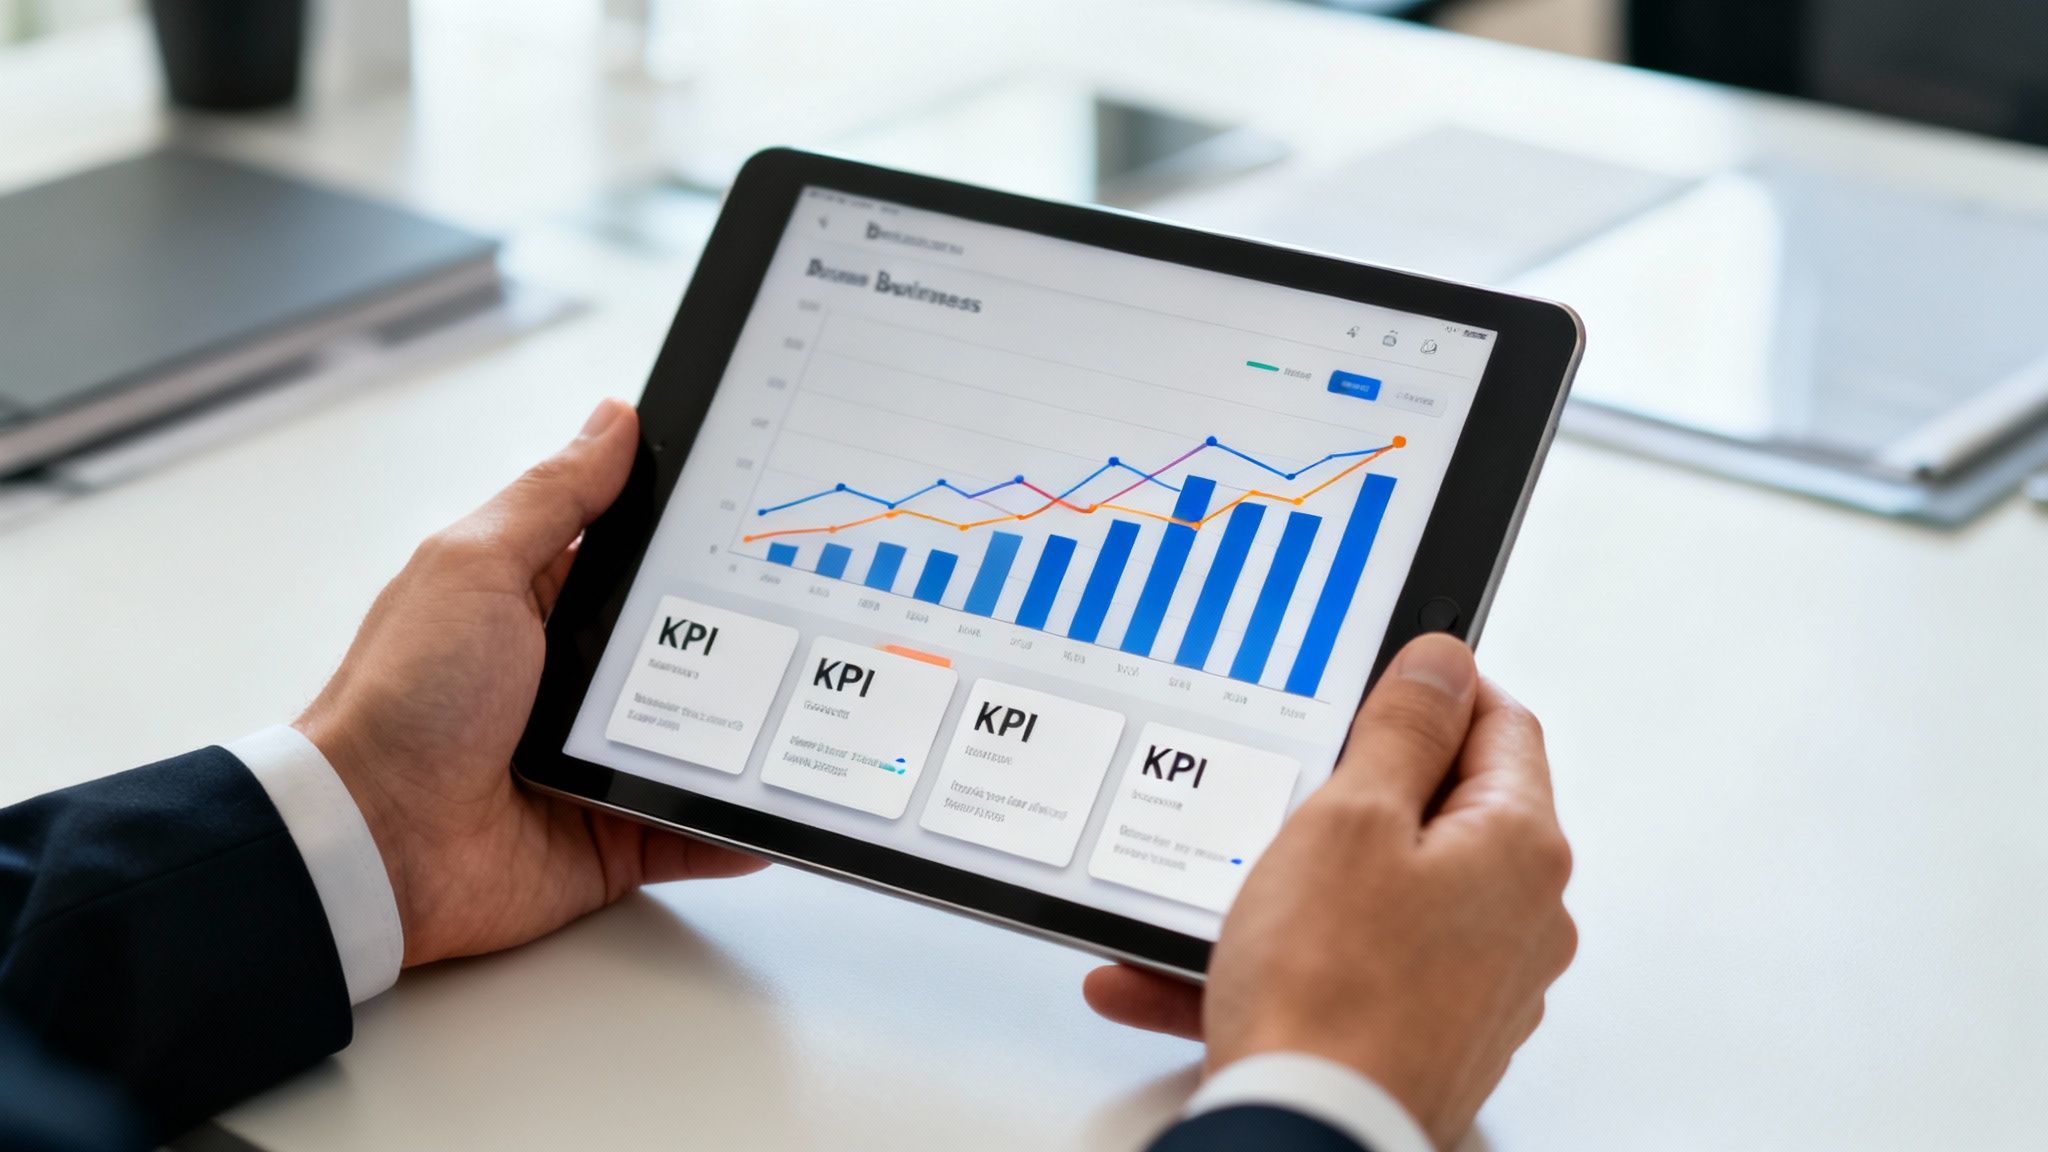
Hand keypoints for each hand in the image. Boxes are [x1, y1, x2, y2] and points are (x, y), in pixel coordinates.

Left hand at [294, 400, 766, 967]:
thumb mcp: (477, 567)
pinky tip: (787, 808)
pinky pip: (694, 829)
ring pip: (705, 738)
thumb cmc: (402, 700)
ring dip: (753, 732)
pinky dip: (739, 827)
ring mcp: (598, 759)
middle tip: (821, 613)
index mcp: (540, 606)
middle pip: (689, 650)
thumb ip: (554, 496)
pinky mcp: (613, 835)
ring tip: (819, 712)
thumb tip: (615, 421)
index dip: (699, 542)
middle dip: (747, 639)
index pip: (639, 561)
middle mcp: (573, 681)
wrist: (370, 846)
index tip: (771, 518)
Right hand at [1083, 634, 1574, 1149]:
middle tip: (1286, 794)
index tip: (1372, 689)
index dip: (1431, 693)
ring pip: (1381, 897)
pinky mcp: (1426, 1038)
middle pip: (1440, 812)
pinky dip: (1282, 959)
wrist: (1308, 1137)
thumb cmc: (1328, 991)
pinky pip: (1351, 971)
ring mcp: (1477, 986)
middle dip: (1349, 796)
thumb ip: (1400, 728)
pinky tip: (1196, 967)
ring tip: (1218, 893)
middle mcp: (1520, 919)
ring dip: (1293, 887)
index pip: (1499, 724)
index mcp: (1519, 848)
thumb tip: (1443, 663)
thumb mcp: (1349, 818)